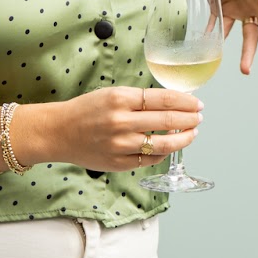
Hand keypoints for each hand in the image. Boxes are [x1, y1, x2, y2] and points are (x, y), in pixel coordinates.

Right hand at [40, 86, 202, 170]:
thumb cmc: (87, 110)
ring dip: (183, 139)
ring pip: (162, 144)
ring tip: (192, 134)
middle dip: (190, 119)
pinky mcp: (117, 163)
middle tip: (199, 118)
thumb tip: (174, 103)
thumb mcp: (113, 94)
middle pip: (167, 121)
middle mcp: (121, 122)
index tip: (197, 103)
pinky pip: (149, 160)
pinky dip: (163, 153)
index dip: (186, 102)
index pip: (164, 99)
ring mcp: (119, 145)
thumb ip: (141, 99)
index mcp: (121, 99)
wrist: (58, 132)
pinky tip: (170, 147)